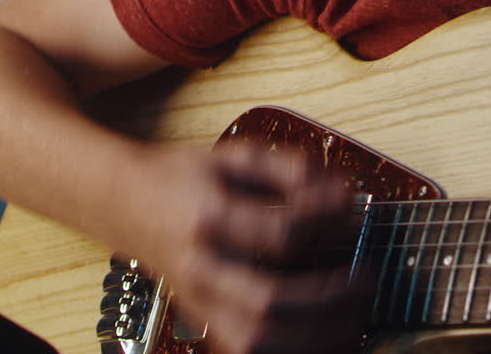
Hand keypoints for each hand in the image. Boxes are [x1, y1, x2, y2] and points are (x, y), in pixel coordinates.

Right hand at [125, 143, 370, 352]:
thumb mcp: (234, 156)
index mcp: (208, 217)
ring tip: (355, 313)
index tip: (354, 209)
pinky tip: (322, 333)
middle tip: (368, 278)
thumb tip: (345, 191)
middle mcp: (201, 267)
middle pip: (269, 302)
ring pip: (257, 340)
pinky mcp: (202, 320)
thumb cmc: (182, 177)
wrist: (122, 201)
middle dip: (330, 297)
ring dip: (315, 333)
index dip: (328, 222)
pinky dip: (289, 347)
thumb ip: (291, 169)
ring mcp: (198, 301)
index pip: (281, 232)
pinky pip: (246, 350)